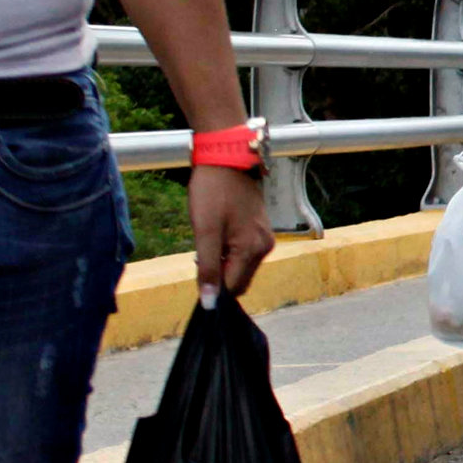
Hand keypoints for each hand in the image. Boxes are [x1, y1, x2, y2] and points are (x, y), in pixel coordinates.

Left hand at [188, 164, 272, 295]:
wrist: (226, 158)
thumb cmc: (212, 192)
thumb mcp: (205, 232)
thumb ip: (208, 269)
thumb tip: (210, 303)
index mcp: (252, 250)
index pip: (233, 288)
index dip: (213, 287)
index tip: (198, 271)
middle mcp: (264, 247)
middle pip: (240, 280)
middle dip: (220, 274)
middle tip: (202, 253)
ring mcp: (265, 237)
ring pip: (242, 267)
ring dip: (224, 263)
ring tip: (211, 239)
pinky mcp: (261, 230)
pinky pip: (245, 253)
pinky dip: (230, 252)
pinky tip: (219, 233)